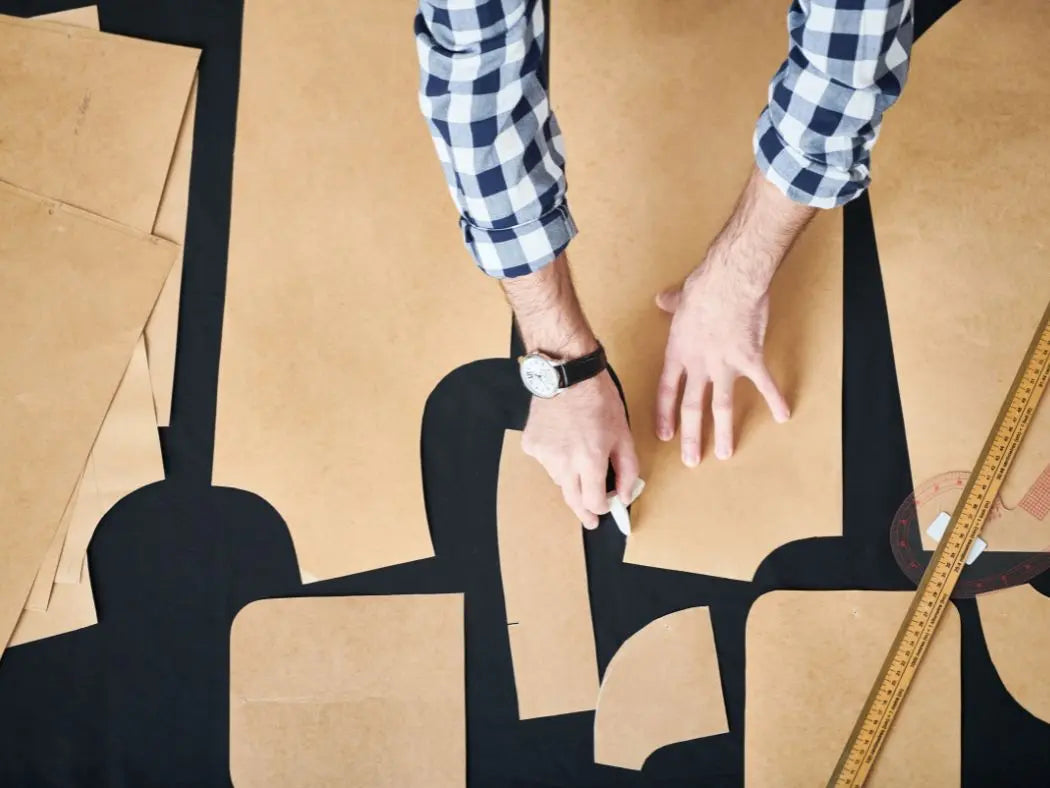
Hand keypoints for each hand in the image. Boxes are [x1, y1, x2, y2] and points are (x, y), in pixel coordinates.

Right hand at [522, 371, 638, 528]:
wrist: (567, 373)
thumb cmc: (599, 399)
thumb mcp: (623, 434)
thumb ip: (627, 469)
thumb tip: (626, 495)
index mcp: (590, 461)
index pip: (594, 503)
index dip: (603, 508)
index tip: (608, 507)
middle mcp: (563, 463)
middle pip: (572, 500)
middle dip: (584, 510)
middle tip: (590, 518)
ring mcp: (543, 455)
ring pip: (559, 480)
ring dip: (570, 477)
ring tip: (578, 453)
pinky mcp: (531, 445)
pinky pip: (545, 462)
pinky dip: (555, 458)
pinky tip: (562, 439)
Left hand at [654, 167, 814, 464]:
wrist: (730, 279)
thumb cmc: (705, 285)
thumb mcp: (680, 297)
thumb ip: (671, 304)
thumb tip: (662, 299)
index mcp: (678, 352)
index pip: (666, 391)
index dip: (665, 414)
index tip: (665, 434)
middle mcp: (698, 364)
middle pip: (692, 408)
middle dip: (691, 437)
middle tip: (691, 460)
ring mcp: (724, 364)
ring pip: (722, 406)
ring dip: (724, 432)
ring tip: (726, 453)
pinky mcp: (750, 359)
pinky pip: (764, 384)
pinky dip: (775, 400)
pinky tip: (783, 415)